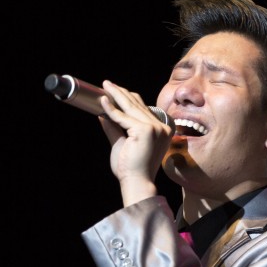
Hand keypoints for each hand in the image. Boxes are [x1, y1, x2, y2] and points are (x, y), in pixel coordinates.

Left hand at [97, 81, 172, 205]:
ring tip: (104, 87)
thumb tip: (103, 114)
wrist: (136, 182)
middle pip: (138, 104)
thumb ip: (114, 128)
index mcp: (163, 130)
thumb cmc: (131, 168)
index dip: (128, 97)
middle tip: (107, 84)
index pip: (144, 108)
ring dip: (116, 95)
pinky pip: (123, 117)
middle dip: (121, 93)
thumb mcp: (122, 143)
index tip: (115, 90)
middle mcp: (163, 127)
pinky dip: (111, 109)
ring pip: (131, 107)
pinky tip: (103, 101)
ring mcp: (155, 128)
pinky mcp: (145, 130)